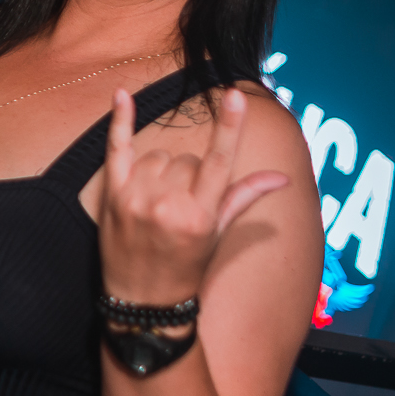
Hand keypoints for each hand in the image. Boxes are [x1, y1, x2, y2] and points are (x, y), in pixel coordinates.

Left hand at [100, 86, 288, 304]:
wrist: (141, 301)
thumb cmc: (185, 268)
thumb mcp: (217, 235)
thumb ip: (244, 197)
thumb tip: (282, 177)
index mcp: (199, 216)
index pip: (218, 161)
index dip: (229, 126)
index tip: (235, 95)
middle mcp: (167, 205)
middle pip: (186, 158)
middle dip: (188, 174)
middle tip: (180, 206)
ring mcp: (137, 199)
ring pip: (158, 156)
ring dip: (161, 170)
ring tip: (158, 202)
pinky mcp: (112, 195)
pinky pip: (116, 147)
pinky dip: (119, 121)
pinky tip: (121, 94)